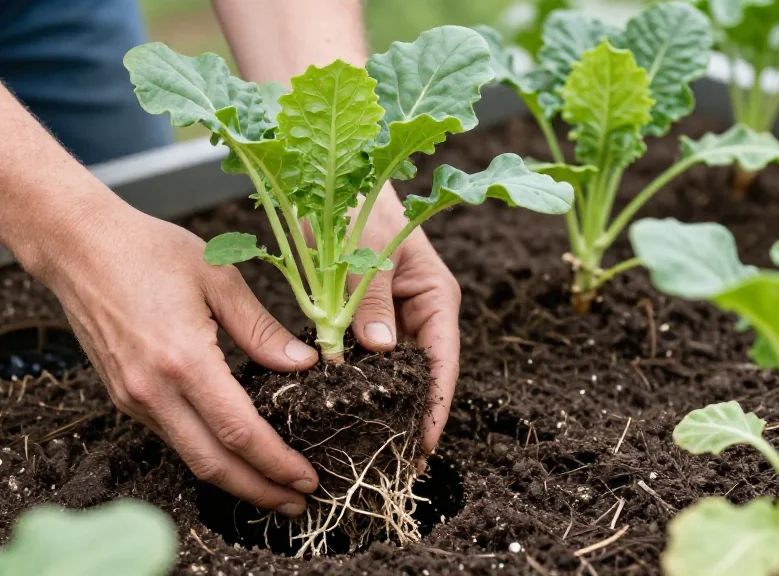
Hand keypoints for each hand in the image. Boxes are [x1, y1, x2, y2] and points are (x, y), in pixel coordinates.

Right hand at [36, 196, 319, 515]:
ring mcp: (132, 397)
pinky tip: (231, 451)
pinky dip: (205, 453)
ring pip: (189, 456)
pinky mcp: (122, 395)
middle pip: (213, 464)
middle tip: (297, 502)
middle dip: (259, 490)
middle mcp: (153, 389)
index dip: (276, 463)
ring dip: (233, 478)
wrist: (78, 246)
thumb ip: (260, 328)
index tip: (306, 478)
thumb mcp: (218, 276)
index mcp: (183, 359)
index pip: (239, 432)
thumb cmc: (148, 250)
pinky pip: (170, 436)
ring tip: (272, 485)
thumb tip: (302, 364)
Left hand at [348, 183, 461, 454]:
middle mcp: (417, 311)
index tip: (422, 446)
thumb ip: (371, 293)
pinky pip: (361, 355)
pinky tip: (336, 408)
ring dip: (378, 402)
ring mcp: (390, 315)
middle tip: (386, 460)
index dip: (435, 406)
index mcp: (435, 294)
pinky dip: (353, 379)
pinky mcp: (362, 313)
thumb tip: (379, 349)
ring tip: (362, 446)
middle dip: (406, 415)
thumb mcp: (366, 243)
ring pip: (389, 370)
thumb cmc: (359, 195)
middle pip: (419, 375)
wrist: (335, 169)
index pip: (443, 362)